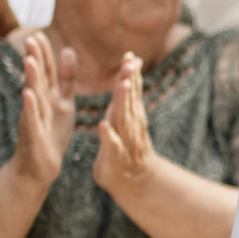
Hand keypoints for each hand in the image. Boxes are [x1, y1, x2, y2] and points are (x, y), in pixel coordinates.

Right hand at [11, 31, 77, 190]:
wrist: (37, 169)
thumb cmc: (50, 134)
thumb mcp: (63, 103)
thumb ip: (66, 79)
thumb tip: (69, 50)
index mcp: (49, 97)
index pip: (47, 71)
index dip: (44, 54)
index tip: (39, 34)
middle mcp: (39, 105)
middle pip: (38, 79)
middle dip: (36, 59)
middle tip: (31, 38)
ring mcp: (34, 120)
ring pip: (34, 96)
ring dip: (32, 78)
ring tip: (29, 60)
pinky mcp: (34, 136)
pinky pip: (32, 120)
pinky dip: (30, 107)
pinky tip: (28, 95)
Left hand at [92, 50, 154, 201]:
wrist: (135, 181)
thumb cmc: (126, 147)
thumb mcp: (125, 118)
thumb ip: (126, 97)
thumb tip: (129, 70)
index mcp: (129, 115)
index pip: (131, 91)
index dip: (131, 74)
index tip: (130, 56)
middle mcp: (130, 125)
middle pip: (129, 100)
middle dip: (129, 81)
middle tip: (130, 63)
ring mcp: (124, 141)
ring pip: (124, 119)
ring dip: (124, 102)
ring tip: (122, 85)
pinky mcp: (114, 158)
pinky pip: (111, 146)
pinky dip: (108, 136)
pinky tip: (103, 127)